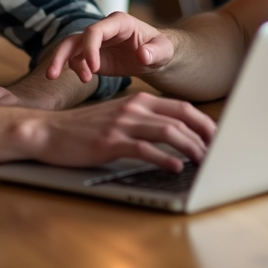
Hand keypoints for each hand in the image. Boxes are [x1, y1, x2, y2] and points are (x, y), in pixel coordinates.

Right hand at [26, 92, 216, 170]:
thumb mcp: (118, 118)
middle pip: (181, 117)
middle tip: (219, 150)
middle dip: (205, 134)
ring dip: (190, 148)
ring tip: (203, 162)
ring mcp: (122, 124)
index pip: (182, 107)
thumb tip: (173, 136)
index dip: (204, 122)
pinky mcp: (110, 141)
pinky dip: (163, 158)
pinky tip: (175, 167)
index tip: (219, 137)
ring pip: (168, 132)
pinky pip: (144, 149)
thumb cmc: (83, 129)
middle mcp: (134, 108)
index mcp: (139, 100)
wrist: (48, 131)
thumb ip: (143, 122)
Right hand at [45, 12, 174, 83]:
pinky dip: (74, 69)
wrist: (156, 56)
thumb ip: (155, 51)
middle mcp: (103, 29)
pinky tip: (85, 80)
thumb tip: (142, 55)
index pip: (95, 31)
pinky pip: (75, 60)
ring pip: (70, 47)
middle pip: (76, 37)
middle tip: (52, 75)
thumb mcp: (163, 50)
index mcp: (119, 23)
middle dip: (62, 54)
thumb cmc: (160, 49)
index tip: (93, 70)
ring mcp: (95, 42)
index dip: (90, 48)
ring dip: (62, 62)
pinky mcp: (91, 55)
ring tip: (57, 78)